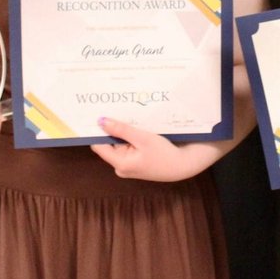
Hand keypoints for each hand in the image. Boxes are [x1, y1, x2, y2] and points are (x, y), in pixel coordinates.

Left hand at [91, 117, 213, 182]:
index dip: (95, 131)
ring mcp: (128, 166)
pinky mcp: (135, 163)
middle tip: (113, 111)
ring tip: (129, 118)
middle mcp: (121, 167)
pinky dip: (130, 138)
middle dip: (112, 129)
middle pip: (109, 144)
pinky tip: (138, 128)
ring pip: (119, 144)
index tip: (95, 116)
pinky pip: (127, 147)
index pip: (98, 145)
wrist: (184, 166)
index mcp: (120, 164)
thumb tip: (101, 121)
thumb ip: (121, 130)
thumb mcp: (143, 138)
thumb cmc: (165, 154)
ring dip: (123, 132)